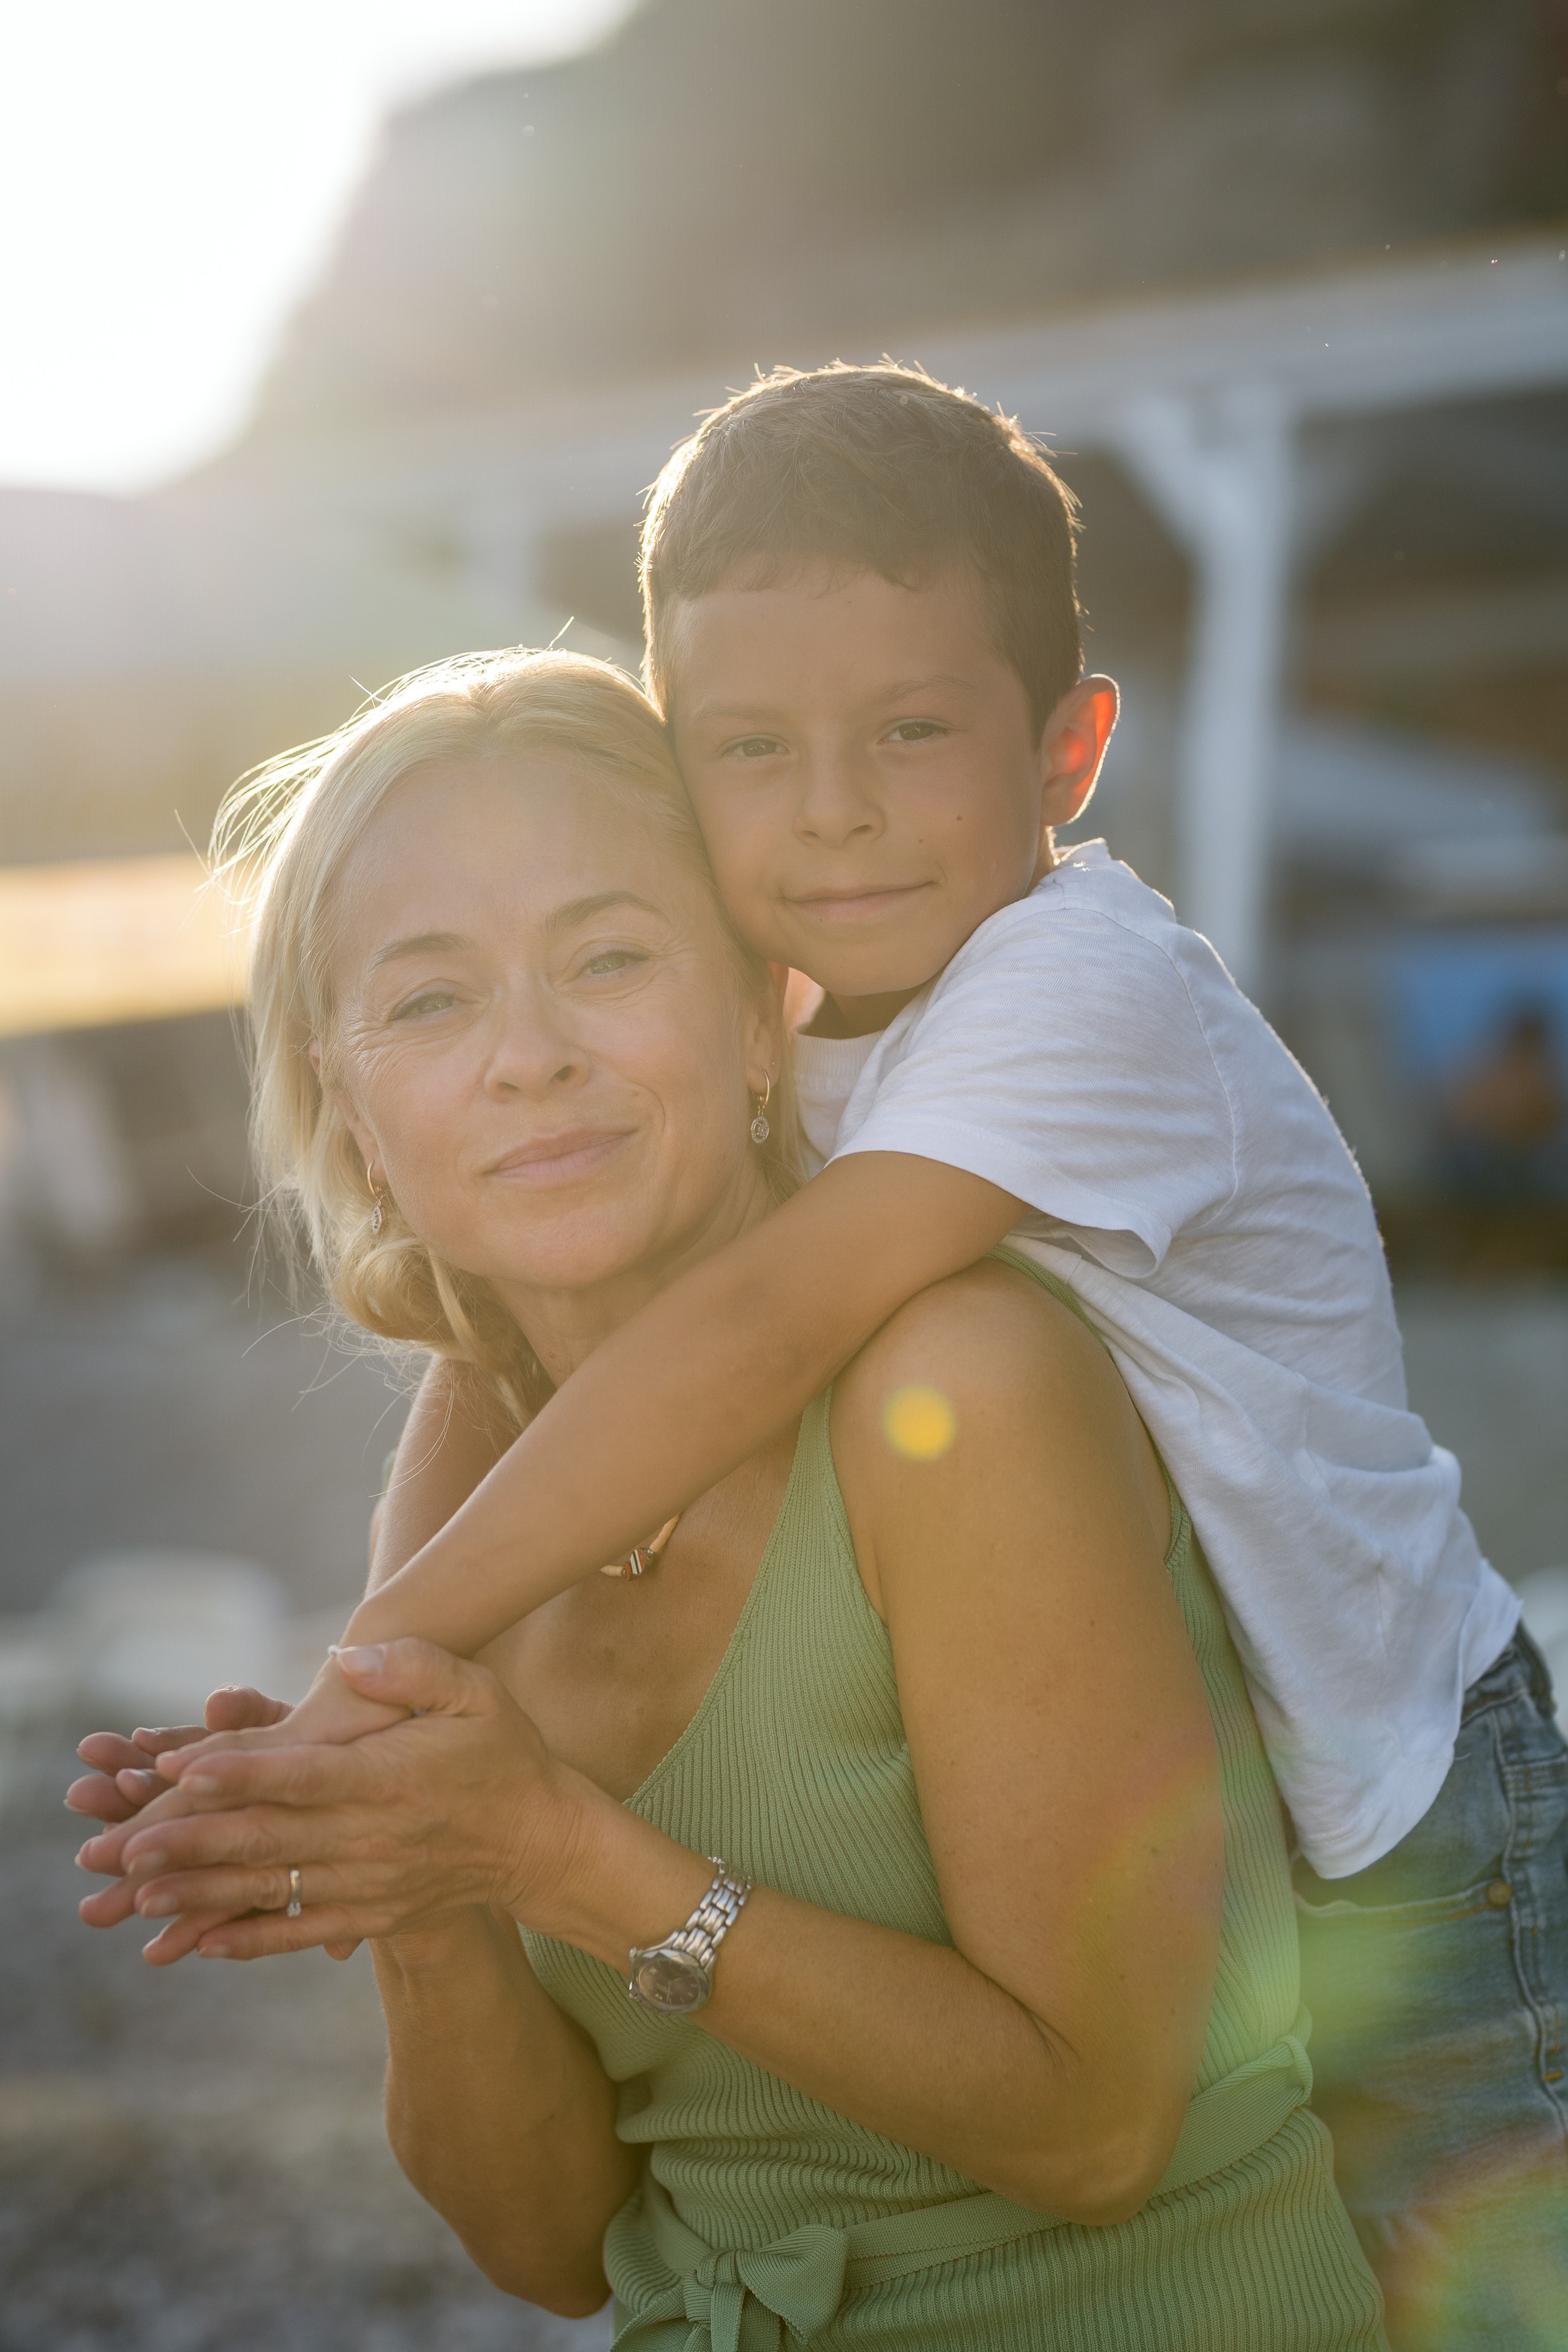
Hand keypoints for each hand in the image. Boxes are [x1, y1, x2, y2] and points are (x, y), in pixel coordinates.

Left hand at [85, 1640, 591, 1965]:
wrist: (543, 1843)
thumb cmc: (506, 1754)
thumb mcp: (477, 1691)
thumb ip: (414, 1667)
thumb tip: (344, 1657)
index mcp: (390, 1778)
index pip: (302, 1776)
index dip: (238, 1773)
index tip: (177, 1770)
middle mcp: (373, 1838)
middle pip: (268, 1839)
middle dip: (189, 1842)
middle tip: (119, 1846)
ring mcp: (369, 1884)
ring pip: (272, 1890)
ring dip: (200, 1894)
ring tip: (135, 1896)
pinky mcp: (371, 1914)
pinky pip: (300, 1931)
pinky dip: (248, 1939)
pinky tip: (197, 1944)